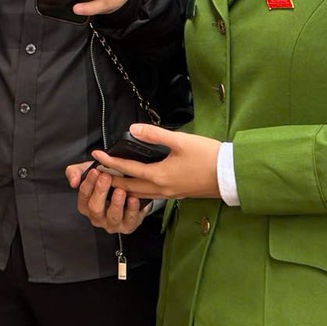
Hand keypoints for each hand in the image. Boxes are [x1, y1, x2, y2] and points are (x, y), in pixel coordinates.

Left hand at [63, 125, 220, 201]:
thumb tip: (133, 129)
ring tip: (113, 178)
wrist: (230, 175)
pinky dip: (138, 191)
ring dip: (124, 187)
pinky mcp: (177, 194)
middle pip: (128, 187)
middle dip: (111, 180)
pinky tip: (139, 184)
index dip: (109, 162)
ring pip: (139, 194)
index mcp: (159, 175)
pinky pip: (151, 196)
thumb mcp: (181, 141)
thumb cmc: (208, 157)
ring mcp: (169, 194)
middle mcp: (161, 189)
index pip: (127, 169)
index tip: (96, 156)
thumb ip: (155, 134)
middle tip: (98, 173)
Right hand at [70, 160, 155, 233]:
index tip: (95, 171)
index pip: (83, 195)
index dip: (88, 183)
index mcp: (85, 206)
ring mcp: (112, 223)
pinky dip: (133, 209)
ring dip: (116, 203)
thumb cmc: (106, 182)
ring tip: (120, 190)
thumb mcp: (88, 172)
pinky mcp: (128, 226)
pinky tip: (134, 198)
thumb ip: (75, 173)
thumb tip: (73, 181)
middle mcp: (97, 217)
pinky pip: (130, 220)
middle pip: (95, 208)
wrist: (129, 191)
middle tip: (106, 177)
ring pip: (113, 216)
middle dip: (100, 191)